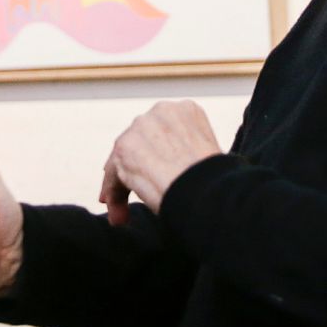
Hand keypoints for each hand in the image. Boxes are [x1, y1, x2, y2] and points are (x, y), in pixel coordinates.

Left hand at [99, 100, 220, 223]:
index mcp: (187, 111)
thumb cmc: (214, 183)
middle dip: (139, 166)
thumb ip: (184, 150)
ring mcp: (142, 126)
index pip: (162, 131)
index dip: (157, 155)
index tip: (158, 175)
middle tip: (140, 194)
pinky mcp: (124, 146)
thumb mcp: (205, 154)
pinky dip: (114, 194)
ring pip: (124, 157)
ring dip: (124, 184)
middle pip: (140, 140)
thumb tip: (169, 168)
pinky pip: (113, 173)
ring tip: (126, 214)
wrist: (206, 190)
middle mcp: (163, 111)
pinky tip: (120, 216)